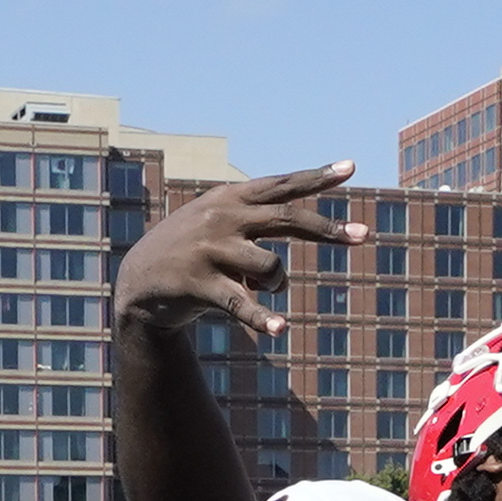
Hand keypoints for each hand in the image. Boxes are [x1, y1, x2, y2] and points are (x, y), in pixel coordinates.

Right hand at [113, 165, 354, 341]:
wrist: (138, 282)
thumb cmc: (190, 252)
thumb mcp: (220, 224)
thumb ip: (259, 220)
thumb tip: (307, 228)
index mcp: (231, 198)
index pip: (282, 185)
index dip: (317, 177)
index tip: (351, 168)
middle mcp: (223, 218)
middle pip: (288, 219)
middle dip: (328, 228)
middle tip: (364, 236)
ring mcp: (211, 250)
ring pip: (272, 266)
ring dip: (278, 284)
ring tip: (265, 291)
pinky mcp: (199, 284)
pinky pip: (240, 303)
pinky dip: (261, 318)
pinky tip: (279, 330)